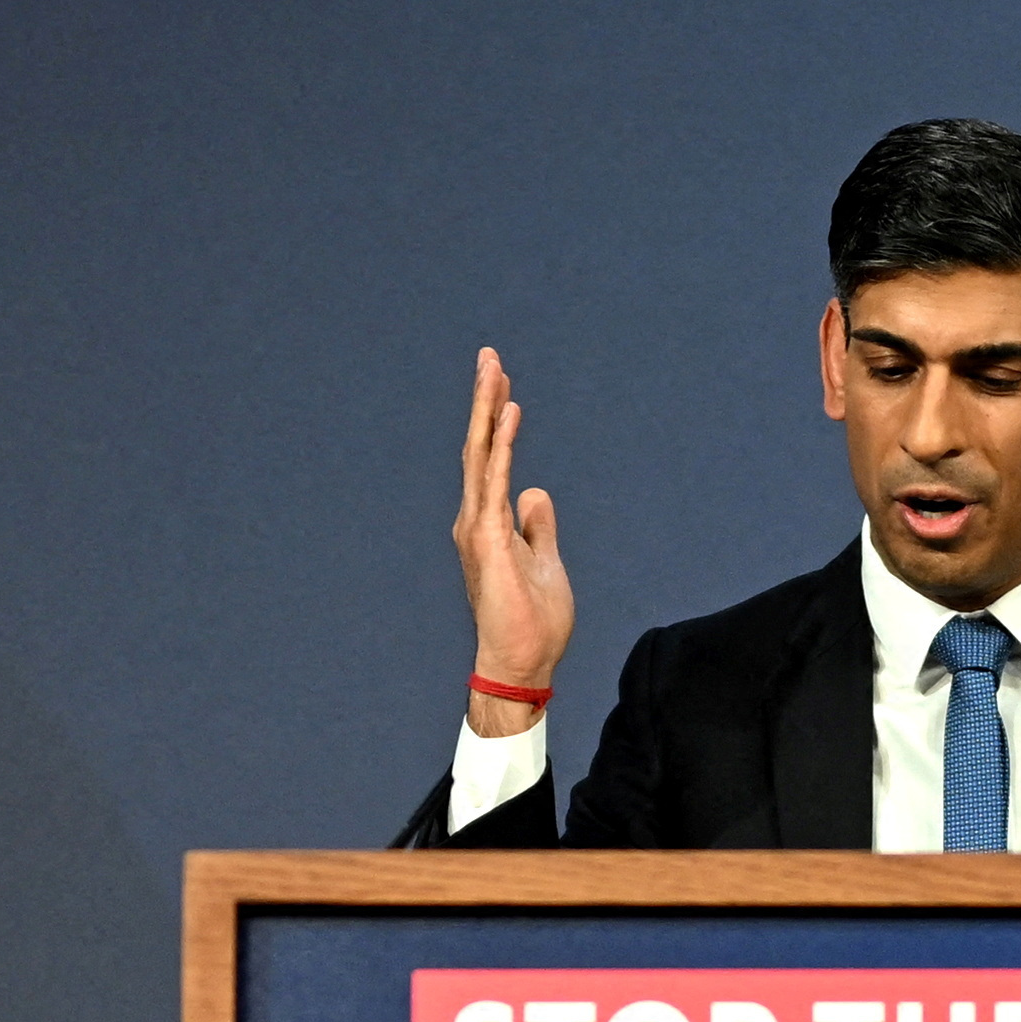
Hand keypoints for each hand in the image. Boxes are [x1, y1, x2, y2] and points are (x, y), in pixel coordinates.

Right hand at [454, 347, 572, 732]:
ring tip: (493, 369)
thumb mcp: (545, 561)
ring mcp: (478, 529)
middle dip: (484, 400)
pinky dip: (500, 446)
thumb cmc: (533, 622)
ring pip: (480, 456)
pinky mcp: (489, 540)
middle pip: (478, 448)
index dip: (496, 421)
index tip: (504, 385)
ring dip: (486, 410)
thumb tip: (534, 493)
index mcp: (489, 525)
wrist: (522, 664)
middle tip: (490, 357)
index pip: (491, 460)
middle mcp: (475, 521)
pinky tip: (508, 416)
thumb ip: (537, 526)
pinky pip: (494, 482)